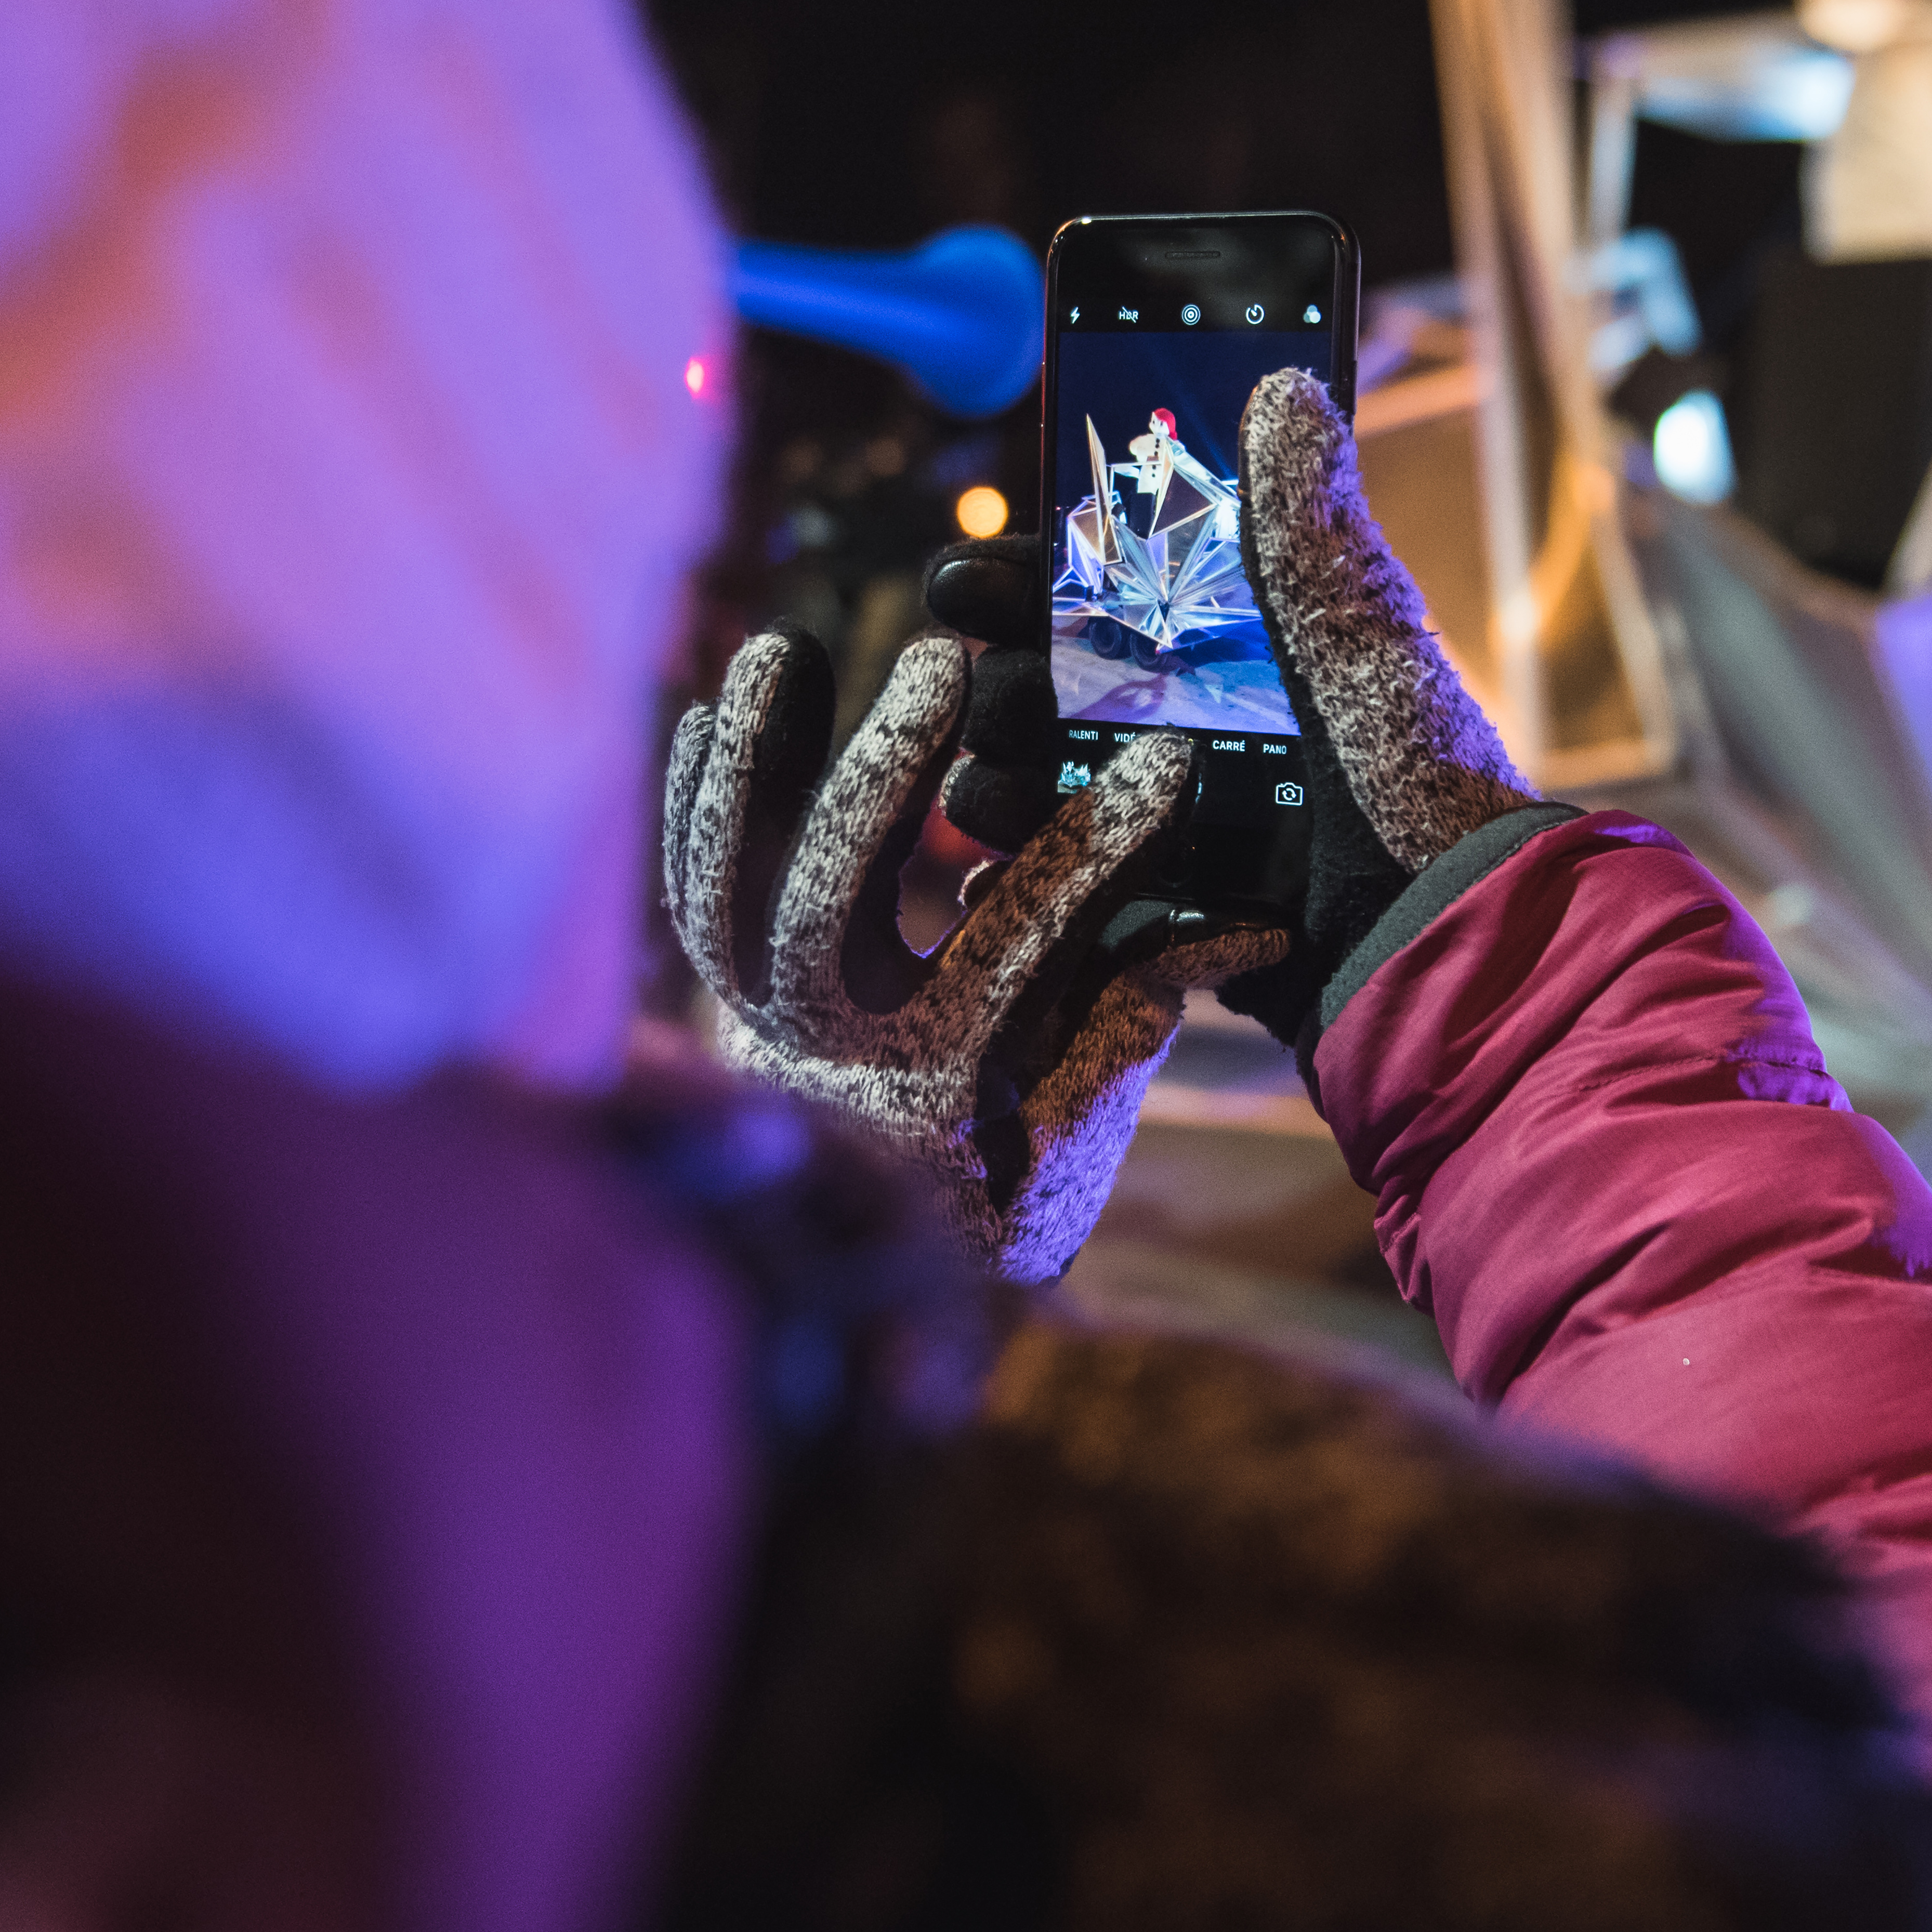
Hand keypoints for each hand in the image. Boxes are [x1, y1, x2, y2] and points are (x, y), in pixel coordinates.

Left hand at [662, 629, 1278, 1279]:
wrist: (853, 1287)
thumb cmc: (991, 1196)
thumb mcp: (1078, 1132)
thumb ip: (1135, 1016)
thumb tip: (1251, 924)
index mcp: (940, 1087)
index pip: (1020, 948)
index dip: (1094, 853)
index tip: (1164, 758)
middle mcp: (829, 1053)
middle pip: (826, 902)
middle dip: (880, 775)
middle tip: (941, 663)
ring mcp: (755, 1024)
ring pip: (724, 884)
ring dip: (752, 761)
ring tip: (785, 645)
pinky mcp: (713, 999)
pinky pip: (680, 893)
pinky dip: (690, 801)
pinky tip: (713, 707)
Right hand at [923, 370, 1546, 1061]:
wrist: (1447, 939)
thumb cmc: (1419, 780)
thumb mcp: (1362, 639)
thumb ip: (1305, 525)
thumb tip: (1282, 382)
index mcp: (1228, 643)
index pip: (1094, 586)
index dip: (1018, 576)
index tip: (962, 579)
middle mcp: (1186, 722)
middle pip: (1043, 686)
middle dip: (998, 687)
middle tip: (985, 695)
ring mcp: (1165, 817)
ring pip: (1034, 789)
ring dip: (999, 785)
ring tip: (997, 794)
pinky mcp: (1160, 907)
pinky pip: (1063, 885)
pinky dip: (1027, 882)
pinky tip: (1003, 880)